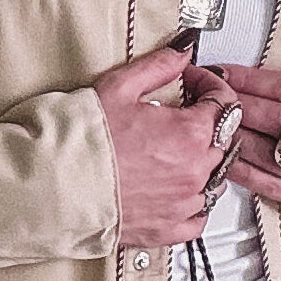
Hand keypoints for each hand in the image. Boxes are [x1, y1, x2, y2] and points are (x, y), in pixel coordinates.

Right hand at [93, 46, 244, 248]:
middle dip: (206, 122)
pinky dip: (194, 204)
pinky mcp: (169, 229)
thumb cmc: (84, 140)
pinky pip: (199, 218)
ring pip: (215, 180)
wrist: (56, 186)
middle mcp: (195, 170)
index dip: (208, 85)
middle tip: (179, 115)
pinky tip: (176, 190)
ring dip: (203, 163)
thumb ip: (159, 66)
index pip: (224, 102)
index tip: (191, 82)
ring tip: (175, 153)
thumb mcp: (120, 87)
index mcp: (190, 133)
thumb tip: (183, 51)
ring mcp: (184, 203)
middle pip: (222, 140)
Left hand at [215, 64, 280, 226]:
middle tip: (209, 94)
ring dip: (231, 134)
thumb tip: (261, 76)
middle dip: (233, 103)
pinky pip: (262, 180)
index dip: (248, 78)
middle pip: (270, 116)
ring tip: (210, 121)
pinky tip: (222, 154)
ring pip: (262, 149)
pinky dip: (238, 166)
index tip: (224, 72)